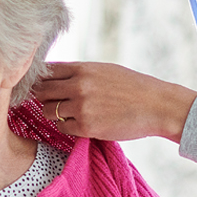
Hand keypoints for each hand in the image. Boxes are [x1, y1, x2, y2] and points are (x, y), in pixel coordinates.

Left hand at [33, 62, 196, 143]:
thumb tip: (54, 76)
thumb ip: (80, 73)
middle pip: (41, 91)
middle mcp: (78, 86)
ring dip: (53, 113)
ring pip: (48, 111)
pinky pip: (62, 127)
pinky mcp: (86, 127)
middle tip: (50, 101)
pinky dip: (67, 127)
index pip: (46, 71)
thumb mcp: (105, 70)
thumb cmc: (132, 87)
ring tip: (68, 113)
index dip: (40, 78)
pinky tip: (80, 123)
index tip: (41, 85)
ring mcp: (81, 107)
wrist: (156, 106)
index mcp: (83, 68)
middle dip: (42, 97)